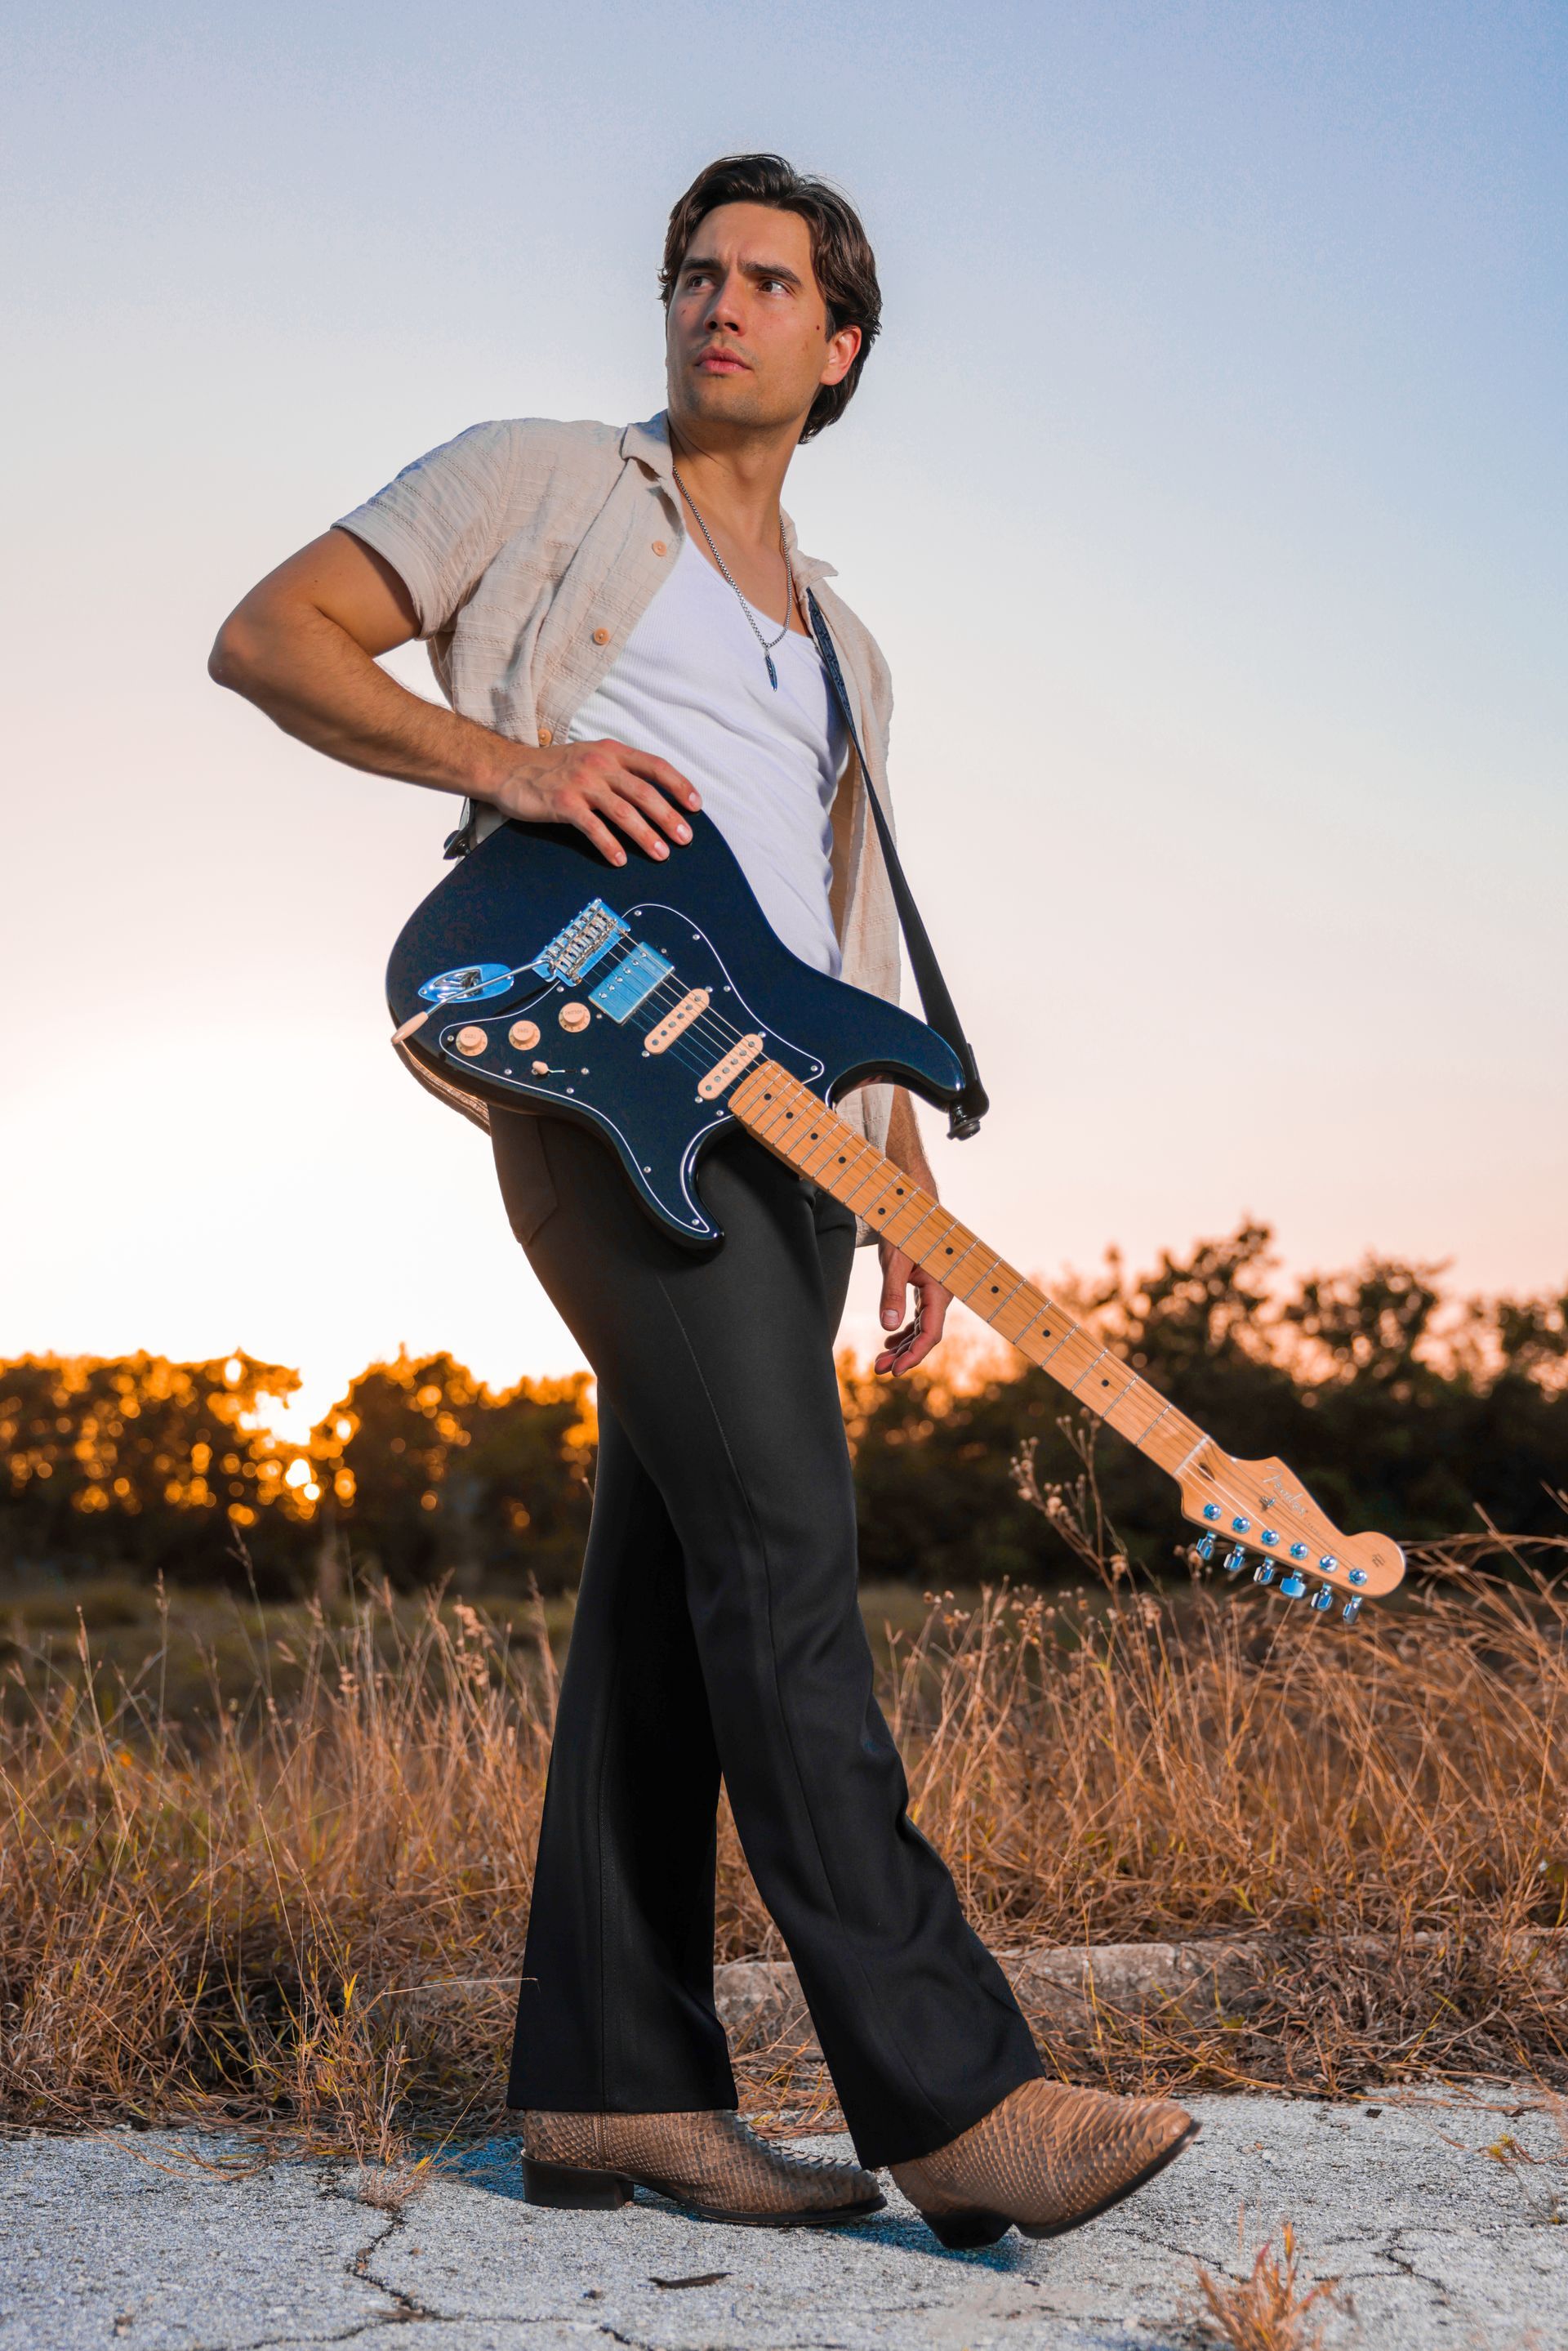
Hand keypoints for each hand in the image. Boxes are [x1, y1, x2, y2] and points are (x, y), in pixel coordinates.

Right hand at [488, 736, 699, 867]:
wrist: (509, 769)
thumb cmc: (554, 768)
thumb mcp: (591, 758)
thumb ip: (619, 772)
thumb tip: (653, 797)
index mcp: (612, 753)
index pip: (655, 766)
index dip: (678, 785)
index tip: (695, 805)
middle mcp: (600, 765)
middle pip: (644, 793)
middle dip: (668, 818)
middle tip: (685, 839)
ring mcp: (582, 784)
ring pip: (623, 812)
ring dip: (645, 835)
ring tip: (661, 854)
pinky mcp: (563, 803)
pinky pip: (593, 827)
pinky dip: (608, 845)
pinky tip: (619, 861)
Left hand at [874, 1242, 949, 1374]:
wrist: (913, 1209)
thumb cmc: (906, 1230)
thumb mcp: (894, 1261)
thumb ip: (892, 1293)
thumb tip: (888, 1327)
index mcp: (938, 1290)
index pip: (930, 1333)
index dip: (914, 1354)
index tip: (895, 1370)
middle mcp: (940, 1295)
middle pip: (924, 1335)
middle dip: (903, 1355)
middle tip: (879, 1369)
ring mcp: (933, 1293)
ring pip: (920, 1328)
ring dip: (902, 1346)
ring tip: (880, 1361)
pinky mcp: (925, 1289)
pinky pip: (918, 1318)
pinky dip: (904, 1332)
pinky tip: (889, 1342)